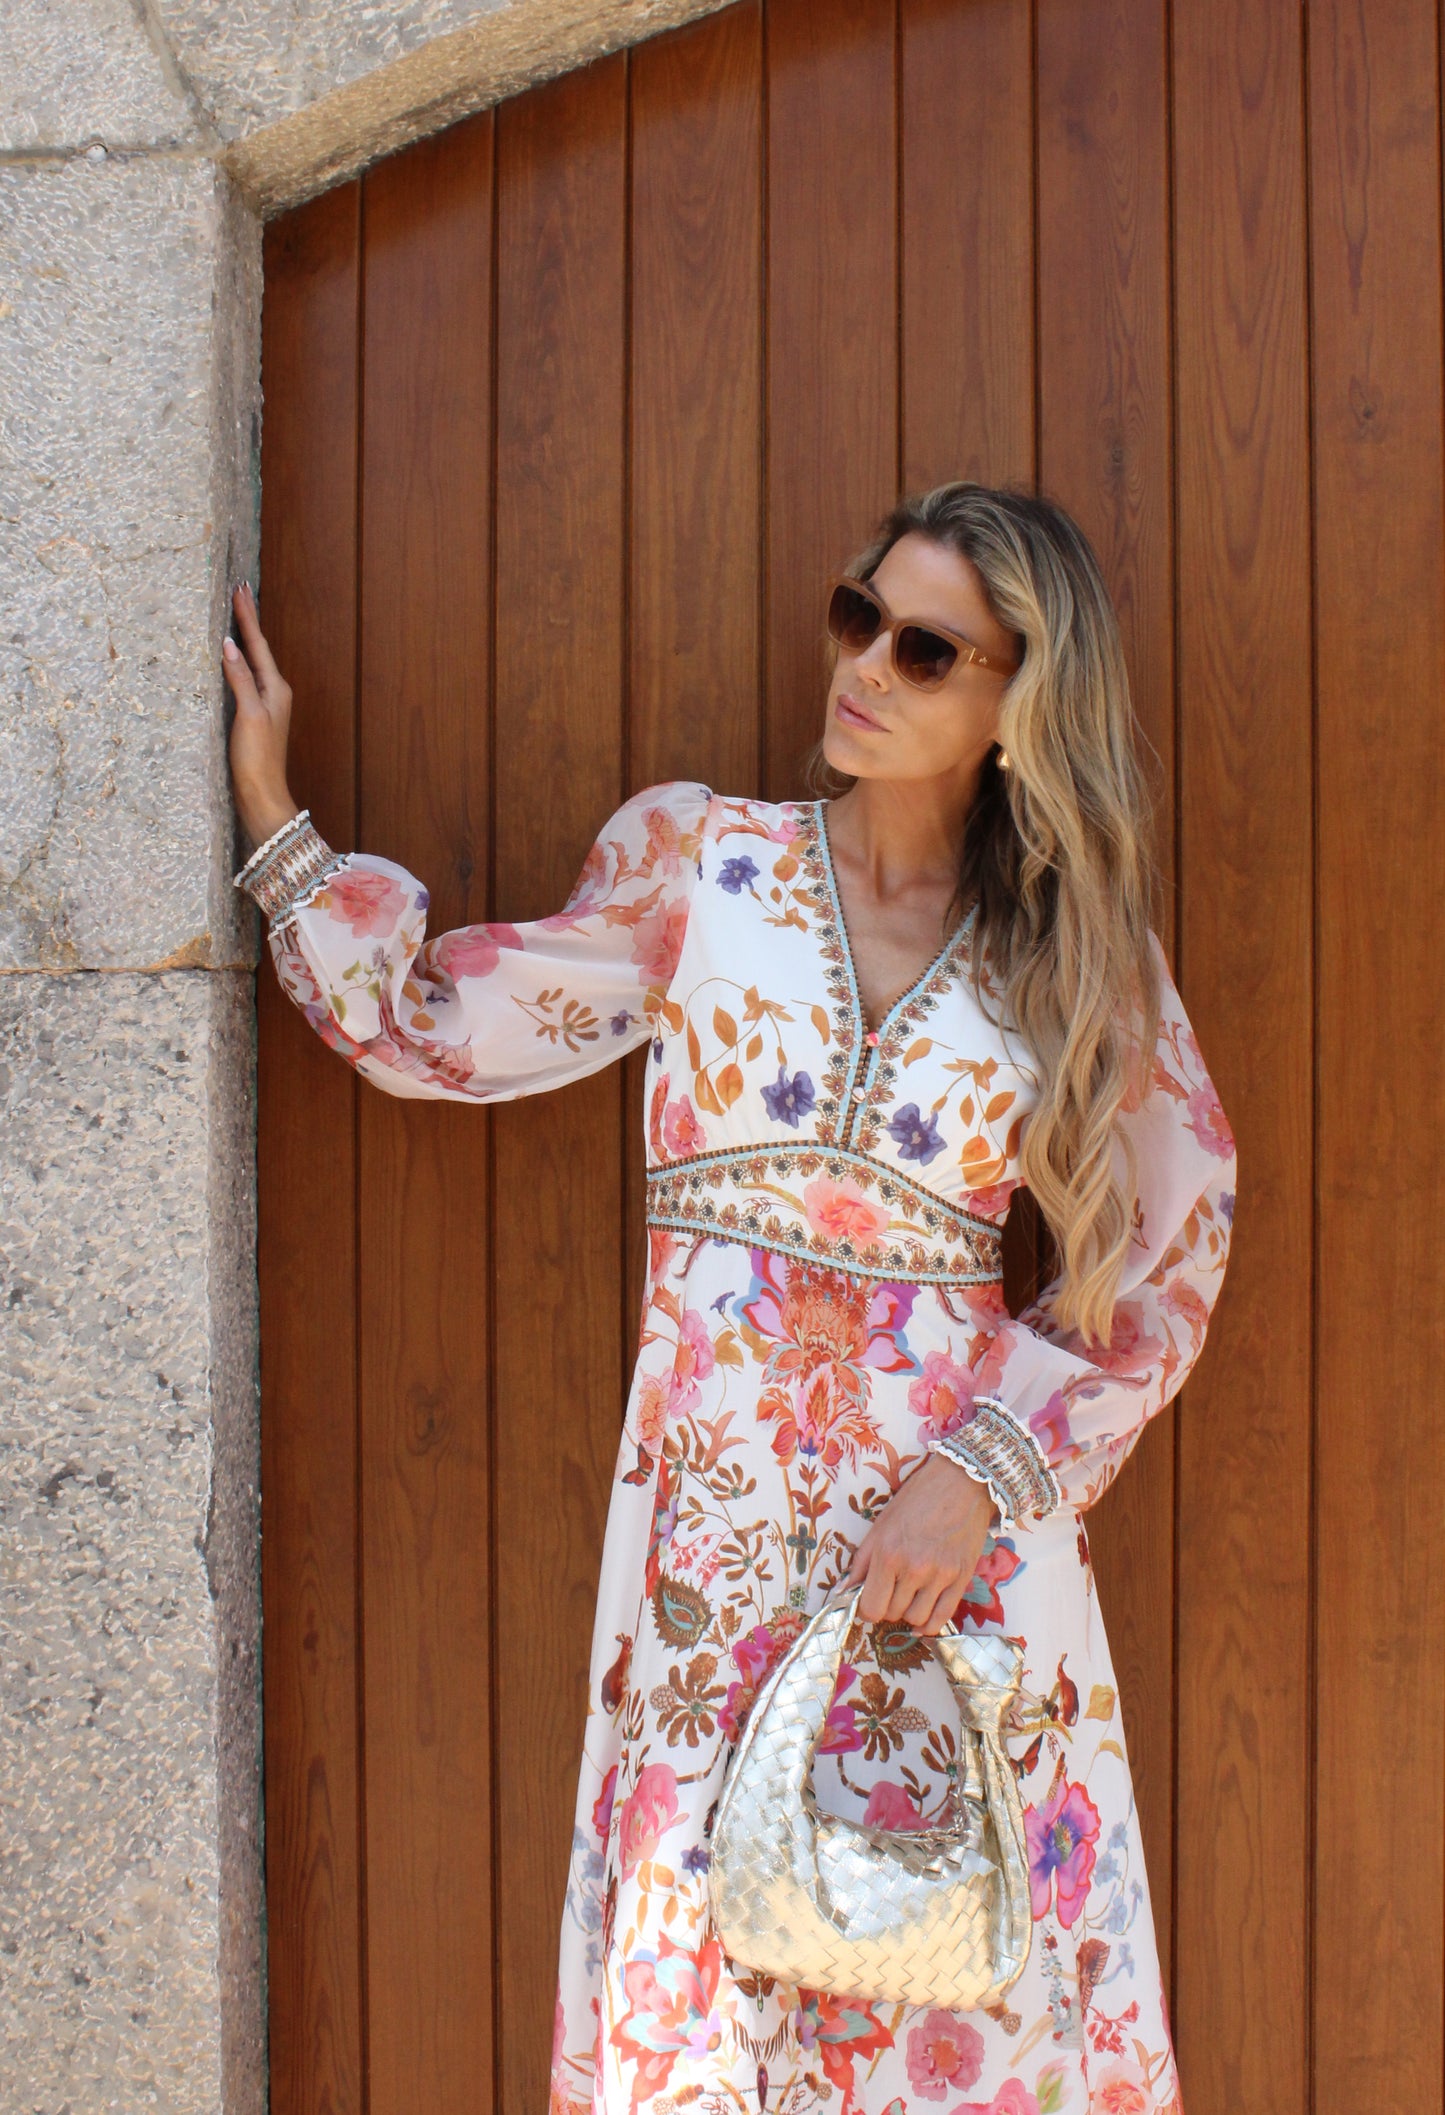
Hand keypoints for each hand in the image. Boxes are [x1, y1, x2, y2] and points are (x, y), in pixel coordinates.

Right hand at [223, 581, 299, 843]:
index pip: (258, 643)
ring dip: (243, 639)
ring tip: (235, 616)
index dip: (247, 615)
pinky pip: (245, 679)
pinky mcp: (254, 718)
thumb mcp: (249, 714)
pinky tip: (229, 661)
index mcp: (276, 688)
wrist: (261, 796)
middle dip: (247, 620)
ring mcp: (265, 706)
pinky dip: (236, 663)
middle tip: (240, 591)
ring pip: (252, 662)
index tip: (240, 588)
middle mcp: (274, 693)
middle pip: (258, 648)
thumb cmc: (257, 759)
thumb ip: (240, 678)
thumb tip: (229, 645)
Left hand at [847, 1452, 999, 1634]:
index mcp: (887, 1554)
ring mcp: (940, 1576)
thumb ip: (862, 1561)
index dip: (866, 1608)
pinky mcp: (961, 1579)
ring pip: (916, 1618)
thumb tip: (844, 1590)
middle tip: (891, 1591)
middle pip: (892, 1614)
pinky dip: (929, 1625)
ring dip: (908, 1612)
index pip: (870, 1607)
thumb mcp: (880, 1525)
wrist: (960, 1483)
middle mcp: (913, 1569)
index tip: (870, 1600)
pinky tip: (923, 1618)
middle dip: (887, 1606)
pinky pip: (942, 1618)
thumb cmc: (917, 1500)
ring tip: (908, 1596)